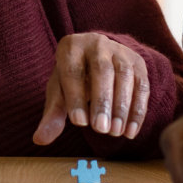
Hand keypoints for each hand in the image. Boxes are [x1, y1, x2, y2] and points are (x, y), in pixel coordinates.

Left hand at [35, 33, 150, 143]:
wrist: (97, 57)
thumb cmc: (73, 79)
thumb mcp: (59, 91)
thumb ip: (52, 114)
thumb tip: (40, 139)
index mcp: (71, 47)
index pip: (73, 71)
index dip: (76, 96)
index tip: (79, 123)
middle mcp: (97, 43)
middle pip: (102, 70)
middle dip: (102, 101)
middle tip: (101, 129)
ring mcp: (120, 50)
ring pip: (125, 76)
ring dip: (122, 107)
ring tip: (115, 132)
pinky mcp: (138, 63)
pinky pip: (142, 86)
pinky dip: (137, 110)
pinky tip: (130, 131)